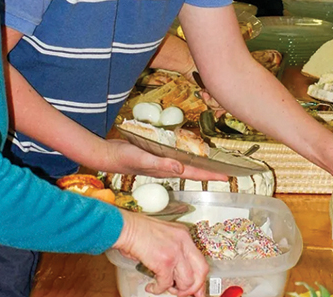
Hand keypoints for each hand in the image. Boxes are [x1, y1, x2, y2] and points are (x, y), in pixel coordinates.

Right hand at [101, 139, 227, 181]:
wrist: (107, 156)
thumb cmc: (123, 156)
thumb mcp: (142, 158)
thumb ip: (161, 164)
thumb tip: (181, 169)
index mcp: (167, 169)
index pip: (194, 173)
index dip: (210, 174)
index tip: (226, 176)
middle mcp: (167, 168)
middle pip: (193, 171)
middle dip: (210, 172)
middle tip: (226, 171)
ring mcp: (161, 164)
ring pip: (186, 166)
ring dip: (200, 166)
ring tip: (213, 165)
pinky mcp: (156, 159)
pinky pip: (176, 160)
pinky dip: (186, 159)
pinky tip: (188, 156)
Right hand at [111, 210, 208, 295]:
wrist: (125, 227)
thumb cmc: (137, 230)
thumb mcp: (163, 235)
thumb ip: (173, 251)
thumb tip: (175, 273)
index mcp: (184, 235)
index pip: (201, 260)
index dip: (200, 278)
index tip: (197, 289)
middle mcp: (184, 242)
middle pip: (201, 271)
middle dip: (194, 287)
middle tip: (183, 294)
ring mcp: (175, 252)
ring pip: (187, 281)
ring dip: (176, 290)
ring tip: (164, 287)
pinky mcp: (164, 262)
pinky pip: (166, 284)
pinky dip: (157, 289)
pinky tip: (151, 286)